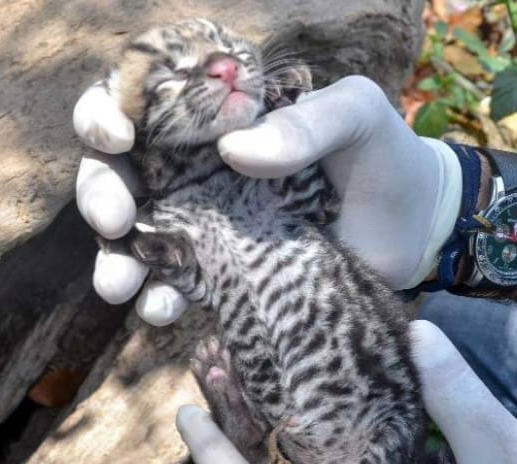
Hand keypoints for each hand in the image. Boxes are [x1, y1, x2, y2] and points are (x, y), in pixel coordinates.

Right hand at [74, 77, 463, 323]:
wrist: (415, 230)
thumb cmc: (385, 157)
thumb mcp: (357, 117)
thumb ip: (307, 122)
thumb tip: (236, 150)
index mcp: (219, 114)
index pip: (140, 100)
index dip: (106, 112)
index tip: (119, 137)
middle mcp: (199, 168)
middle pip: (120, 172)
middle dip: (101, 194)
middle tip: (115, 220)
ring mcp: (208, 224)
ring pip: (136, 237)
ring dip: (115, 260)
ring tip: (120, 287)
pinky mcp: (226, 275)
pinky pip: (176, 285)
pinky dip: (161, 299)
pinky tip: (164, 310)